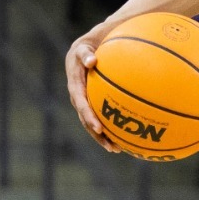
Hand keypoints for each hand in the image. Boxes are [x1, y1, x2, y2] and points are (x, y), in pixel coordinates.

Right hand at [64, 32, 119, 152]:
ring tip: (116, 149)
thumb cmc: (85, 49)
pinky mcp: (92, 105)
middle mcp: (78, 98)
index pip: (81, 105)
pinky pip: (100, 119)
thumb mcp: (83, 49)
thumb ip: (85, 54)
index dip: (89, 117)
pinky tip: (123, 138)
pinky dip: (109, 129)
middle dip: (98, 135)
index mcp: (75, 87)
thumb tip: (91, 60)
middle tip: (110, 146)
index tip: (98, 128)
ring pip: (92, 124)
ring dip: (103, 138)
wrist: (82, 52)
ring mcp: (85, 103)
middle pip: (87, 121)